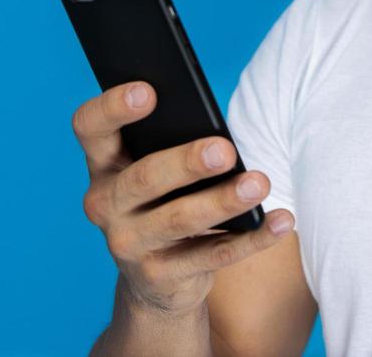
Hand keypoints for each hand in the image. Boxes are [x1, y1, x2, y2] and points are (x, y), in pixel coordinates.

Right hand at [72, 81, 295, 318]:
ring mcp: (129, 244)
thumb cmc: (164, 201)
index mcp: (103, 164)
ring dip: (223, 201)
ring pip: (180, 219)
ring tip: (259, 183)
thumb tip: (221, 135)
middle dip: (186, 162)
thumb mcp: (157, 172)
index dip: (112, 107)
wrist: (155, 281)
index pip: (90, 128)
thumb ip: (172, 145)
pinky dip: (252, 238)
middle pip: (143, 177)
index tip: (149, 91)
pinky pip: (213, 255)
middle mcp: (106, 204)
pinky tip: (280, 220)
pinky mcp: (160, 277)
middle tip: (225, 150)